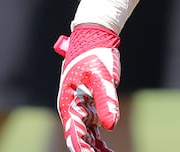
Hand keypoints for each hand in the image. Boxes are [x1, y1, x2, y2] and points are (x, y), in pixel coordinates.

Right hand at [55, 25, 121, 151]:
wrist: (94, 38)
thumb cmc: (95, 56)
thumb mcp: (102, 78)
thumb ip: (106, 101)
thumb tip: (110, 126)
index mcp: (69, 104)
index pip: (75, 133)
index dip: (82, 148)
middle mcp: (72, 109)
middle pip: (80, 137)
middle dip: (89, 149)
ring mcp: (80, 107)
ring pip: (87, 134)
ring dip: (95, 147)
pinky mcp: (89, 104)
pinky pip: (93, 127)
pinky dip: (99, 138)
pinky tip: (106, 148)